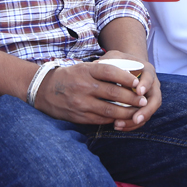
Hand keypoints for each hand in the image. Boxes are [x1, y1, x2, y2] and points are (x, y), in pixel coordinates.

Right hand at [34, 58, 154, 127]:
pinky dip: (114, 118)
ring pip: (109, 109)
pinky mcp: (80, 116)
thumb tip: (128, 75)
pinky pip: (101, 119)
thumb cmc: (69, 77)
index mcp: (85, 70)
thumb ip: (102, 70)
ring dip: (126, 112)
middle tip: (143, 100)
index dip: (126, 77)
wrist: (44, 91)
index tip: (137, 82)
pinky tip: (122, 118)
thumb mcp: (83, 67)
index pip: (110, 71)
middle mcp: (83, 86)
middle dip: (131, 98)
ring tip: (137, 112)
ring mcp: (81, 103)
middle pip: (113, 93)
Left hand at [98, 50, 161, 130]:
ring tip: (120, 124)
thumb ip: (109, 60)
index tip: (138, 91)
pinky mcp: (142, 108)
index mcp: (146, 71)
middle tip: (136, 118)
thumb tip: (96, 65)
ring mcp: (148, 98)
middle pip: (155, 100)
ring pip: (148, 112)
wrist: (126, 68)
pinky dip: (131, 124)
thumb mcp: (115, 57)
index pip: (150, 78)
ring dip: (136, 121)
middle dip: (146, 111)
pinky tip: (118, 126)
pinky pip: (140, 118)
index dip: (145, 85)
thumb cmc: (119, 62)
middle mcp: (151, 85)